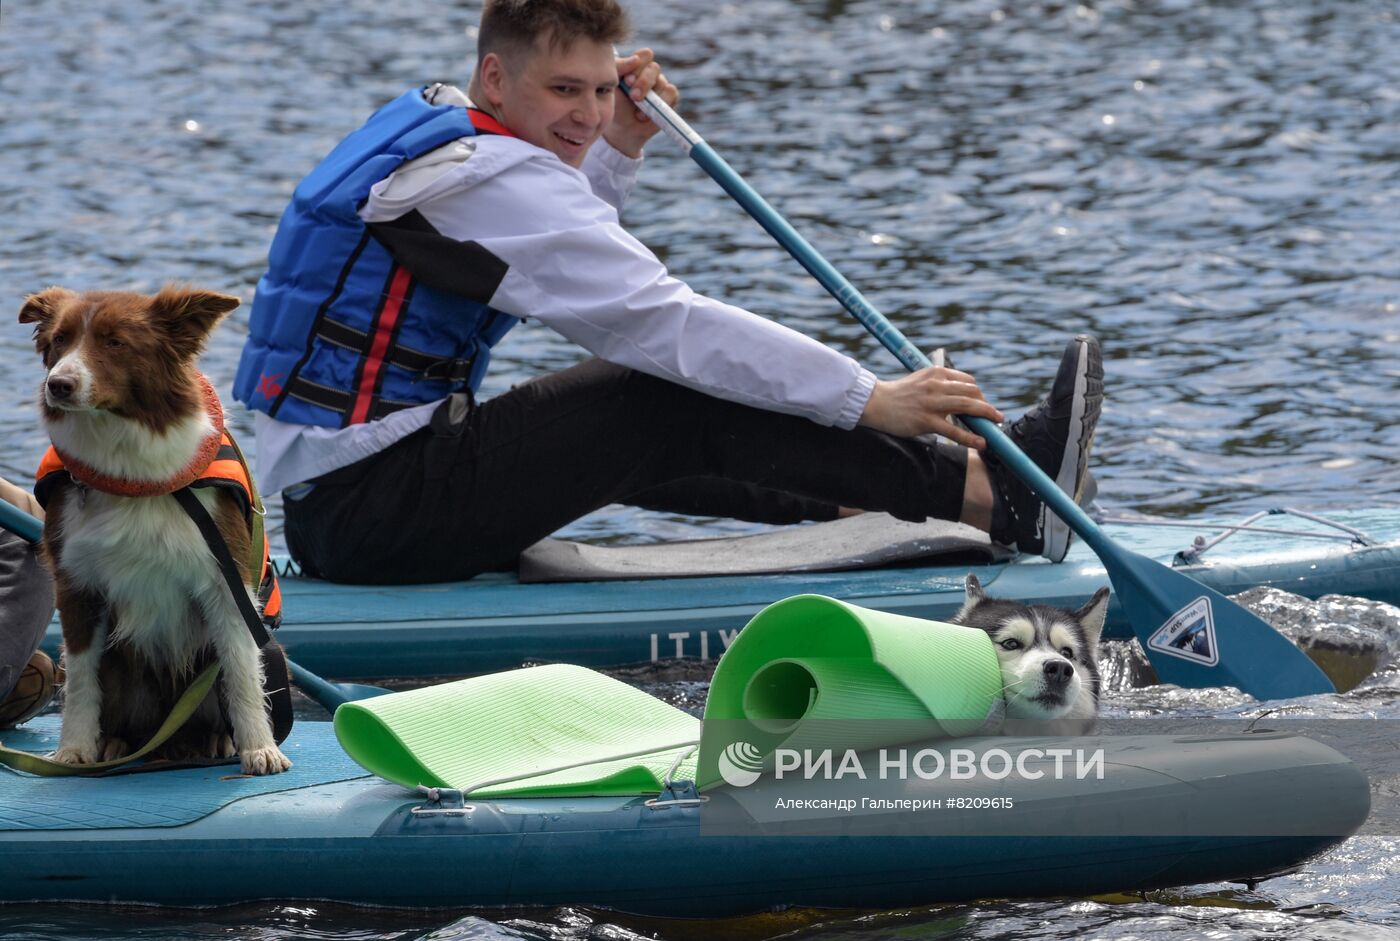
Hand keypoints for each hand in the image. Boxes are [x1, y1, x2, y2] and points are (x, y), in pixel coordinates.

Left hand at [606, 48, 677, 157]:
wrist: (621, 129)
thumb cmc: (615, 104)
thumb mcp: (611, 84)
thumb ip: (619, 67)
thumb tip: (635, 59)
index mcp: (637, 66)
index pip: (645, 55)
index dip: (639, 65)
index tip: (627, 80)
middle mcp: (650, 74)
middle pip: (654, 68)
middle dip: (643, 82)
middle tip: (633, 96)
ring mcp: (661, 86)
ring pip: (663, 82)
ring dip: (650, 97)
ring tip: (637, 111)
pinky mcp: (670, 100)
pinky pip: (672, 93)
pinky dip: (660, 104)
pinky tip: (646, 116)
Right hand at [857, 367, 1003, 447]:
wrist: (875, 402)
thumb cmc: (897, 394)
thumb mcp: (920, 380)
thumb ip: (938, 384)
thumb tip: (958, 395)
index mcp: (936, 373)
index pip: (967, 382)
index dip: (979, 394)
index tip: (982, 405)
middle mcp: (937, 385)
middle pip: (973, 392)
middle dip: (986, 405)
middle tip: (994, 417)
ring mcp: (932, 403)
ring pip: (968, 407)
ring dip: (987, 416)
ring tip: (996, 425)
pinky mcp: (926, 421)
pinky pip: (954, 430)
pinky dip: (971, 437)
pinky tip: (982, 443)